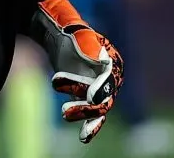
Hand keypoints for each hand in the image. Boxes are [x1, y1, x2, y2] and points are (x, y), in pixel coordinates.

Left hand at [33, 0, 123, 143]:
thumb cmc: (73, 35)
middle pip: (103, 99)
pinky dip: (89, 125)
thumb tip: (99, 59)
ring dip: (83, 115)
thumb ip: (89, 45)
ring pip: (97, 110)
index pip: (109, 80)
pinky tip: (84, 137)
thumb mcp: (80, 36)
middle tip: (66, 110)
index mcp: (112, 63)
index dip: (101, 89)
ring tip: (65, 113)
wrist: (61, 40)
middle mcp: (110, 80)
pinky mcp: (88, 99)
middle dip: (86, 107)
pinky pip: (91, 115)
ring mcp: (99, 91)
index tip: (91, 96)